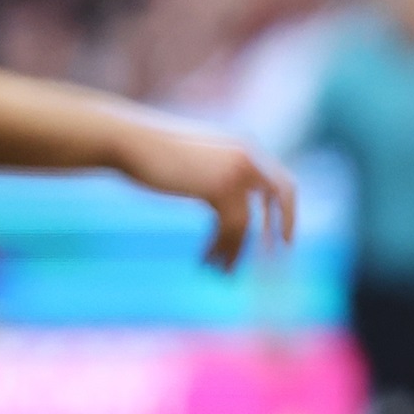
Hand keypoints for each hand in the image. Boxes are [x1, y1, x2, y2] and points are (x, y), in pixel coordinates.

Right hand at [118, 126, 296, 270]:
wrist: (129, 141)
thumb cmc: (152, 151)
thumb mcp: (193, 159)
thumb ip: (216, 174)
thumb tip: (226, 201)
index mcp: (244, 146)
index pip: (280, 179)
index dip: (284, 209)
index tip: (280, 236)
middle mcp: (247, 155)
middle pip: (282, 194)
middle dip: (281, 226)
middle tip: (275, 255)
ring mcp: (236, 170)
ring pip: (248, 223)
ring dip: (235, 250)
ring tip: (221, 271)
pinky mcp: (219, 187)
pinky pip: (231, 229)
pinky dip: (221, 249)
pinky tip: (206, 261)